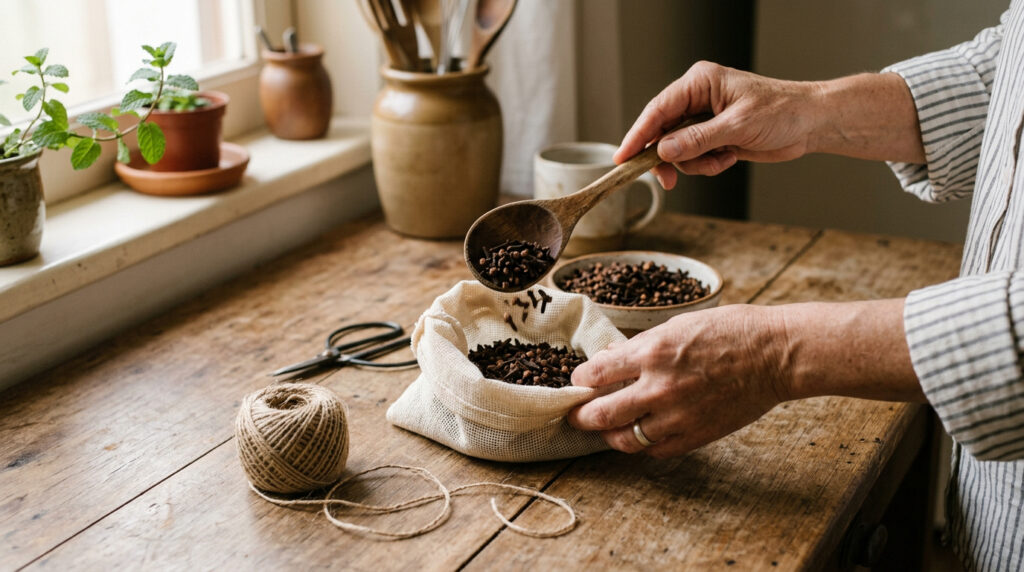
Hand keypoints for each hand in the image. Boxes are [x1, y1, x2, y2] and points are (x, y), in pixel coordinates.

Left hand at [567, 299, 921, 457]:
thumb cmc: (730, 330)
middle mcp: (658, 388)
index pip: (595, 375)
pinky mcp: (695, 435)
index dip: (580, 380)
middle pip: (600, 415)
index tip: (579, 380)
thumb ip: (642, 346)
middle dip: (580, 416)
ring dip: (609, 436)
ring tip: (606, 429)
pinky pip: (655, 450)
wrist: (775, 355)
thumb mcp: (678, 324)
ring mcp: (676, 416)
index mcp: (651, 353)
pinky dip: (643, 445)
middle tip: (575, 414)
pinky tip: (642, 435)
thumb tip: (612, 358)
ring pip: (624, 440)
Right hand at [616, 61, 821, 187]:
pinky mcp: (712, 136)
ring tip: (721, 161)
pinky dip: (707, 165)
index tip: (623, 157)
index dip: (638, 135)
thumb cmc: (782, 112)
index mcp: (699, 83)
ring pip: (677, 150)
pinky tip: (729, 158)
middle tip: (668, 180)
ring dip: (695, 164)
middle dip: (668, 158)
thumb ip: (697, 139)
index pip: (658, 110)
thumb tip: (664, 151)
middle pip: (662, 132)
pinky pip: (693, 157)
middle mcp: (697, 99)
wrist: (810, 123)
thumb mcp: (737, 126)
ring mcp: (703, 119)